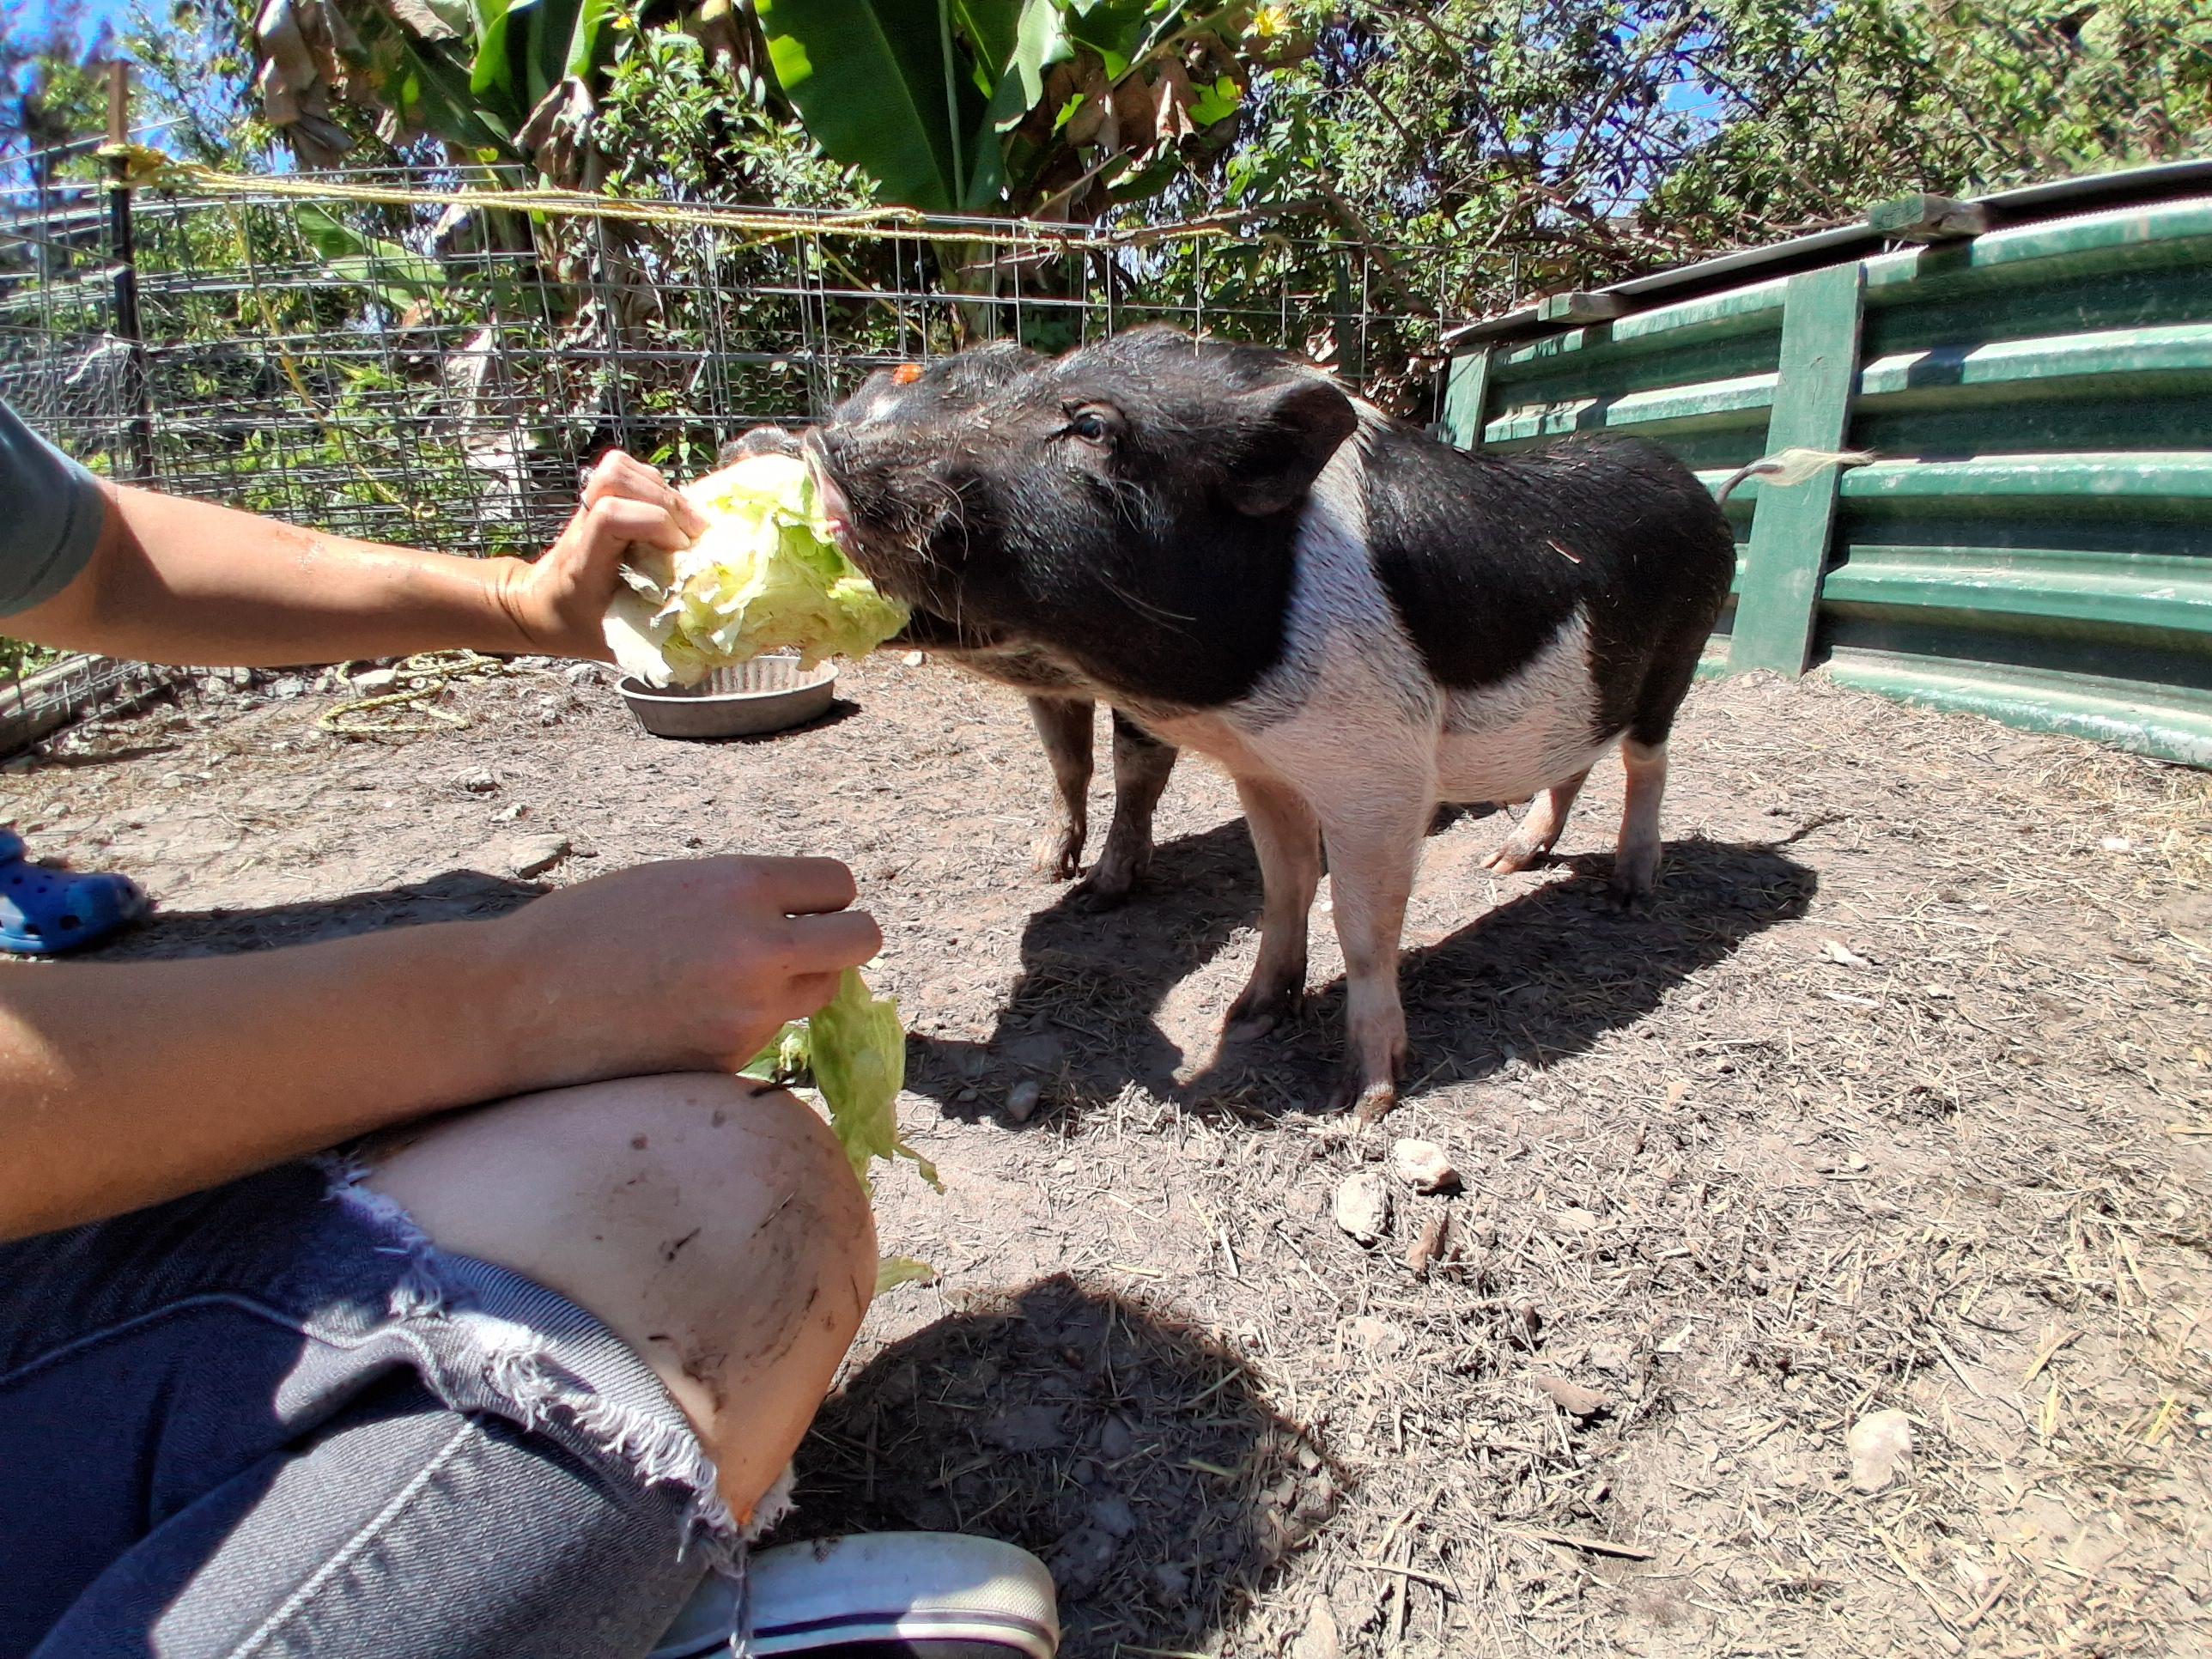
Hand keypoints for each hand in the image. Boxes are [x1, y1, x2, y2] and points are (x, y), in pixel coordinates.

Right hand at [490, 856, 881, 1085]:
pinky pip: (769, 1037)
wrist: (515, 1003)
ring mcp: (749, 1011)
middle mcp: (759, 947)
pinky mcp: (730, 1061)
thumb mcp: (672, 884)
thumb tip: (808, 920)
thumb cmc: (584, 929)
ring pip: (820, 995)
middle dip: (840, 943)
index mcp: (741, 885)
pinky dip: (744, 1029)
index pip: (839, 884)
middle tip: (802, 949)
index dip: (823, 898)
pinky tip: (685, 1022)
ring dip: (794, 988)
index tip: (802, 909)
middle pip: (861, 941)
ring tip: (724, 984)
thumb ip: (743, 898)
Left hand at [495, 451, 707, 659]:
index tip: (678, 551)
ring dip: (663, 491)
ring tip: (686, 524)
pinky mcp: (599, 499)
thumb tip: (712, 635)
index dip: (652, 522)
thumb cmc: (575, 626)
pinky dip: (656, 486)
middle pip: (617, 479)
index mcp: (583, 563)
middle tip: (694, 536)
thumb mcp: (616, 641)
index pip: (609, 516)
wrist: (537, 605)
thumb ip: (657, 638)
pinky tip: (671, 515)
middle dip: (667, 503)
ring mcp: (588, 508)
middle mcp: (583, 528)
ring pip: (622, 468)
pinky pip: (629, 471)